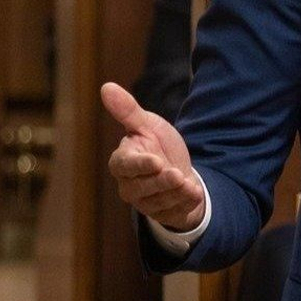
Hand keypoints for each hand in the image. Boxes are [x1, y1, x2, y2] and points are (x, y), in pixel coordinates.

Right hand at [102, 82, 205, 231]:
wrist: (180, 170)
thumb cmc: (158, 146)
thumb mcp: (148, 125)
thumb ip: (128, 111)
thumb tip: (106, 86)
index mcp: (122, 162)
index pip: (124, 166)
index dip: (140, 165)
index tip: (156, 161)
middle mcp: (129, 185)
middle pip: (142, 187)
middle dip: (162, 181)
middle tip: (177, 174)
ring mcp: (145, 202)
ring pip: (159, 201)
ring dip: (176, 192)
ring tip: (188, 183)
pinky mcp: (161, 213)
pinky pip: (173, 211)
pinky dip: (186, 201)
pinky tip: (194, 192)